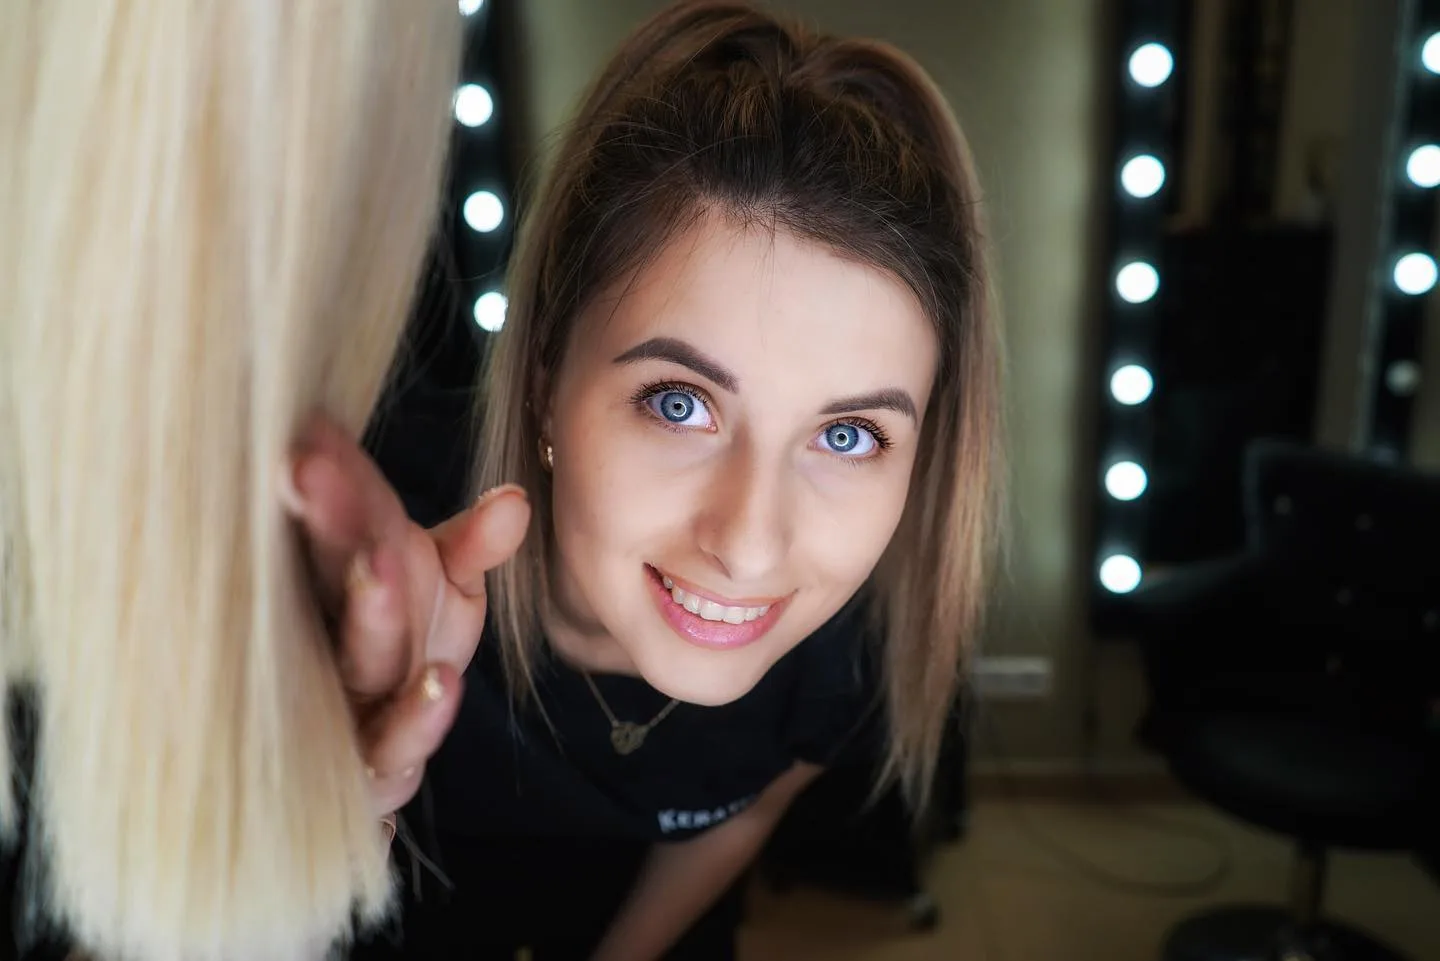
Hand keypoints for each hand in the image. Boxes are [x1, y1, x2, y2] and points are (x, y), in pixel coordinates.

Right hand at [280, 414, 529, 816]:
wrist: (354, 763)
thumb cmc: (397, 652)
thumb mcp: (437, 592)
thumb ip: (470, 549)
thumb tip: (515, 501)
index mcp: (338, 586)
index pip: (332, 526)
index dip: (330, 483)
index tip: (314, 435)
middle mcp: (328, 645)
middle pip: (327, 581)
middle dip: (328, 525)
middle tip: (310, 471)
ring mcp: (342, 712)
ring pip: (357, 661)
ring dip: (370, 613)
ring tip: (377, 563)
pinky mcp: (367, 777)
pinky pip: (388, 754)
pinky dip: (414, 721)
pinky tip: (443, 682)